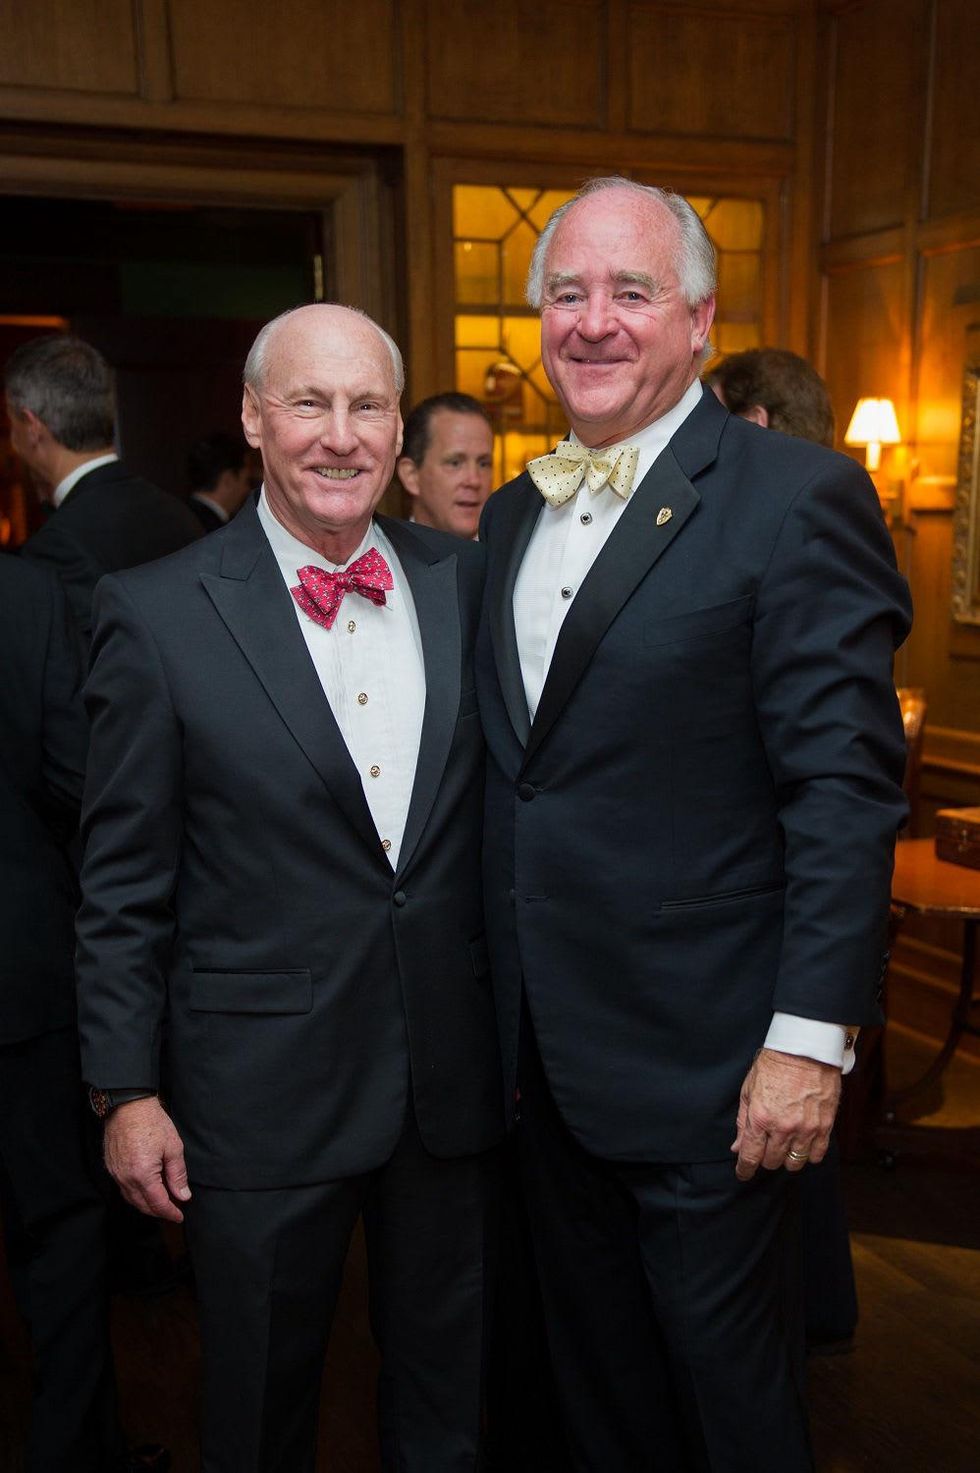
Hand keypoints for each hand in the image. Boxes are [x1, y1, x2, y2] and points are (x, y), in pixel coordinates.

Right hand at [103, 1095, 191, 1222]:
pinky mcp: (111, 1167)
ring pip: (131, 1199)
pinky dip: (135, 1194)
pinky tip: (146, 1190)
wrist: (128, 1105)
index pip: (157, 1203)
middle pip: (142, 1205)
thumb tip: (183, 1195)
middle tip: (172, 1211)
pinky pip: (123, 1188)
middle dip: (158, 1211)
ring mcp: (115, 1173)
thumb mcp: (173, 1147)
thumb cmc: (152, 1122)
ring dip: (145, 1205)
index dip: (170, 1212)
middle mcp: (125, 1178)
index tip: (180, 1216)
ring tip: (161, 1203)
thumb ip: (178, 1175)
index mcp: (142, 1174)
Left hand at [731, 1048, 840, 1181]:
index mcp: (760, 1118)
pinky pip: (817, 1155)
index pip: (750, 1157)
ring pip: (794, 1163)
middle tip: (766, 1148)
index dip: (744, 1170)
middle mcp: (782, 1128)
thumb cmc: (773, 1066)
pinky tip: (803, 1145)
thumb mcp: (748, 1090)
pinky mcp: (824, 1126)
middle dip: (765, 1159)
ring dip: (787, 1158)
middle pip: (772, 1162)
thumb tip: (738, 1147)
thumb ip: (743, 1122)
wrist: (804, 1050)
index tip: (743, 1173)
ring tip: (785, 1145)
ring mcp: (805, 1129)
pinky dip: (809, 1154)